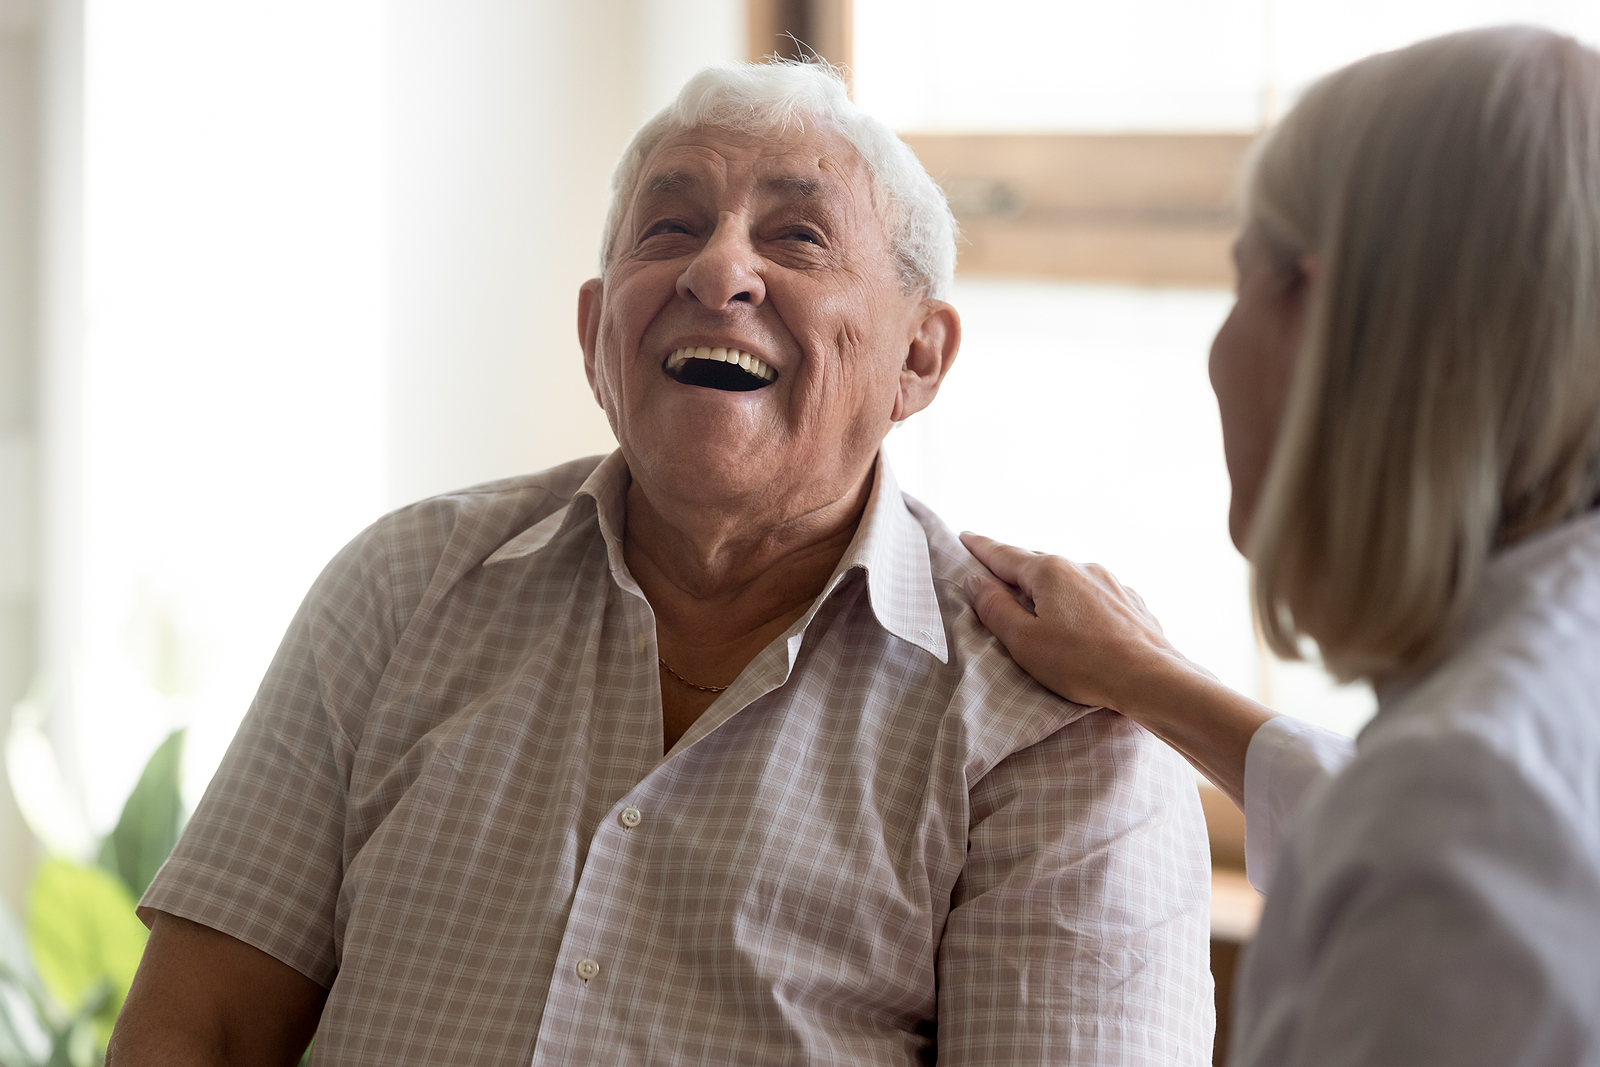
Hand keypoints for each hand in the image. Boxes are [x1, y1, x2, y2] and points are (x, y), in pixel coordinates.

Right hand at [960, 532, 1188, 713]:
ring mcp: (1110, 582)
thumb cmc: (1081, 663)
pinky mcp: (1131, 602)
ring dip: (1049, 588)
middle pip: (1036, 563)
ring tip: (1039, 605)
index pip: (1004, 554)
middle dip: (1015, 567)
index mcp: (1049, 572)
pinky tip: (1080, 622)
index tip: (965, 536)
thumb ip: (995, 608)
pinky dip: (1078, 602)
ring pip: (1068, 579)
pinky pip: (1094, 595)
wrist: (1151, 678)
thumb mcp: (1023, 641)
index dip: (981, 547)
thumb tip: (975, 580)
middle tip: (995, 572)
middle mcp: (1081, 567)